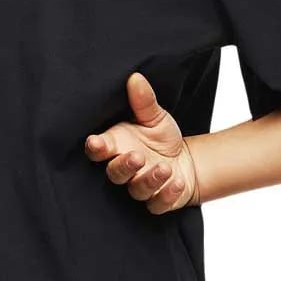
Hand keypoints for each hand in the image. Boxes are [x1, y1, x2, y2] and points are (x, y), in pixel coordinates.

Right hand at [84, 72, 200, 214]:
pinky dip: (166, 195)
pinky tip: (177, 183)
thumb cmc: (160, 137)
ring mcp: (139, 187)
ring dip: (149, 180)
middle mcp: (124, 169)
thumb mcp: (155, 116)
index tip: (96, 143)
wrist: (184, 161)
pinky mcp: (157, 201)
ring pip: (136, 190)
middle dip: (124, 166)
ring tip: (165, 168)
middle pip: (115, 173)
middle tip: (137, 156)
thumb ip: (144, 100)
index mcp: (117, 146)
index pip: (98, 150)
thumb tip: (136, 77)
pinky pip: (158, 203)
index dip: (96, 148)